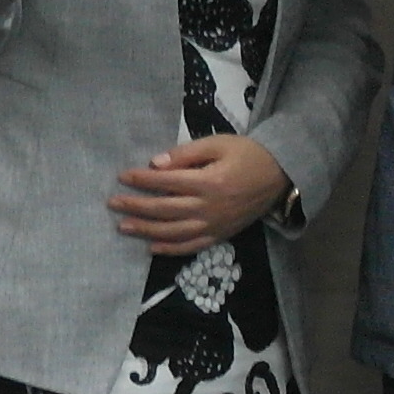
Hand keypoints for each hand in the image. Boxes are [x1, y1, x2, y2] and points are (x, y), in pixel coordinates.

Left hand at [112, 136, 290, 252]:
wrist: (280, 174)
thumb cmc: (247, 154)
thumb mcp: (218, 144)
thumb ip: (186, 153)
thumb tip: (155, 164)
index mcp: (208, 182)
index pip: (166, 182)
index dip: (142, 179)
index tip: (122, 176)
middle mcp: (209, 207)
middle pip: (164, 209)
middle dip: (136, 206)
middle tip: (113, 203)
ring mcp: (214, 225)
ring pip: (173, 232)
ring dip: (146, 230)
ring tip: (124, 227)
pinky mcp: (220, 235)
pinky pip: (191, 247)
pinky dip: (170, 249)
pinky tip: (151, 246)